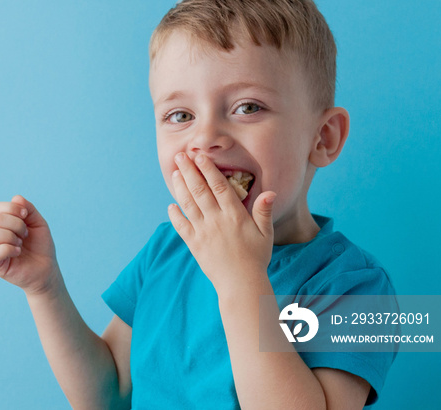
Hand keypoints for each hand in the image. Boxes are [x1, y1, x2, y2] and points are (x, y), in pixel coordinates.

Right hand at [0, 195, 59, 295]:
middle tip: (25, 234)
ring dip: (10, 236)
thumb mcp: (38, 222)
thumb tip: (16, 198)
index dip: (11, 208)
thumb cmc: (41, 246)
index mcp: (2, 224)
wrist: (47, 269)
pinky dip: (8, 248)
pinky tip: (18, 252)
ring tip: (20, 243)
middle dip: (16, 224)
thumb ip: (28, 208)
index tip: (26, 216)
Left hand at [167, 152, 275, 290]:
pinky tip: (170, 205)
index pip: (219, 186)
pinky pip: (181, 226)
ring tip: (175, 172)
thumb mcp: (265, 234)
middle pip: (199, 190)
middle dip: (189, 171)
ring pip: (188, 204)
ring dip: (180, 187)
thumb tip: (270, 192)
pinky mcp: (194, 244)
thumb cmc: (256, 258)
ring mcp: (203, 232)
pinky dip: (174, 215)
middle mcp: (216, 220)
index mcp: (234, 215)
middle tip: (180, 156)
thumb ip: (264, 211)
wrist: (240, 284)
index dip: (208, 169)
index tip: (200, 156)